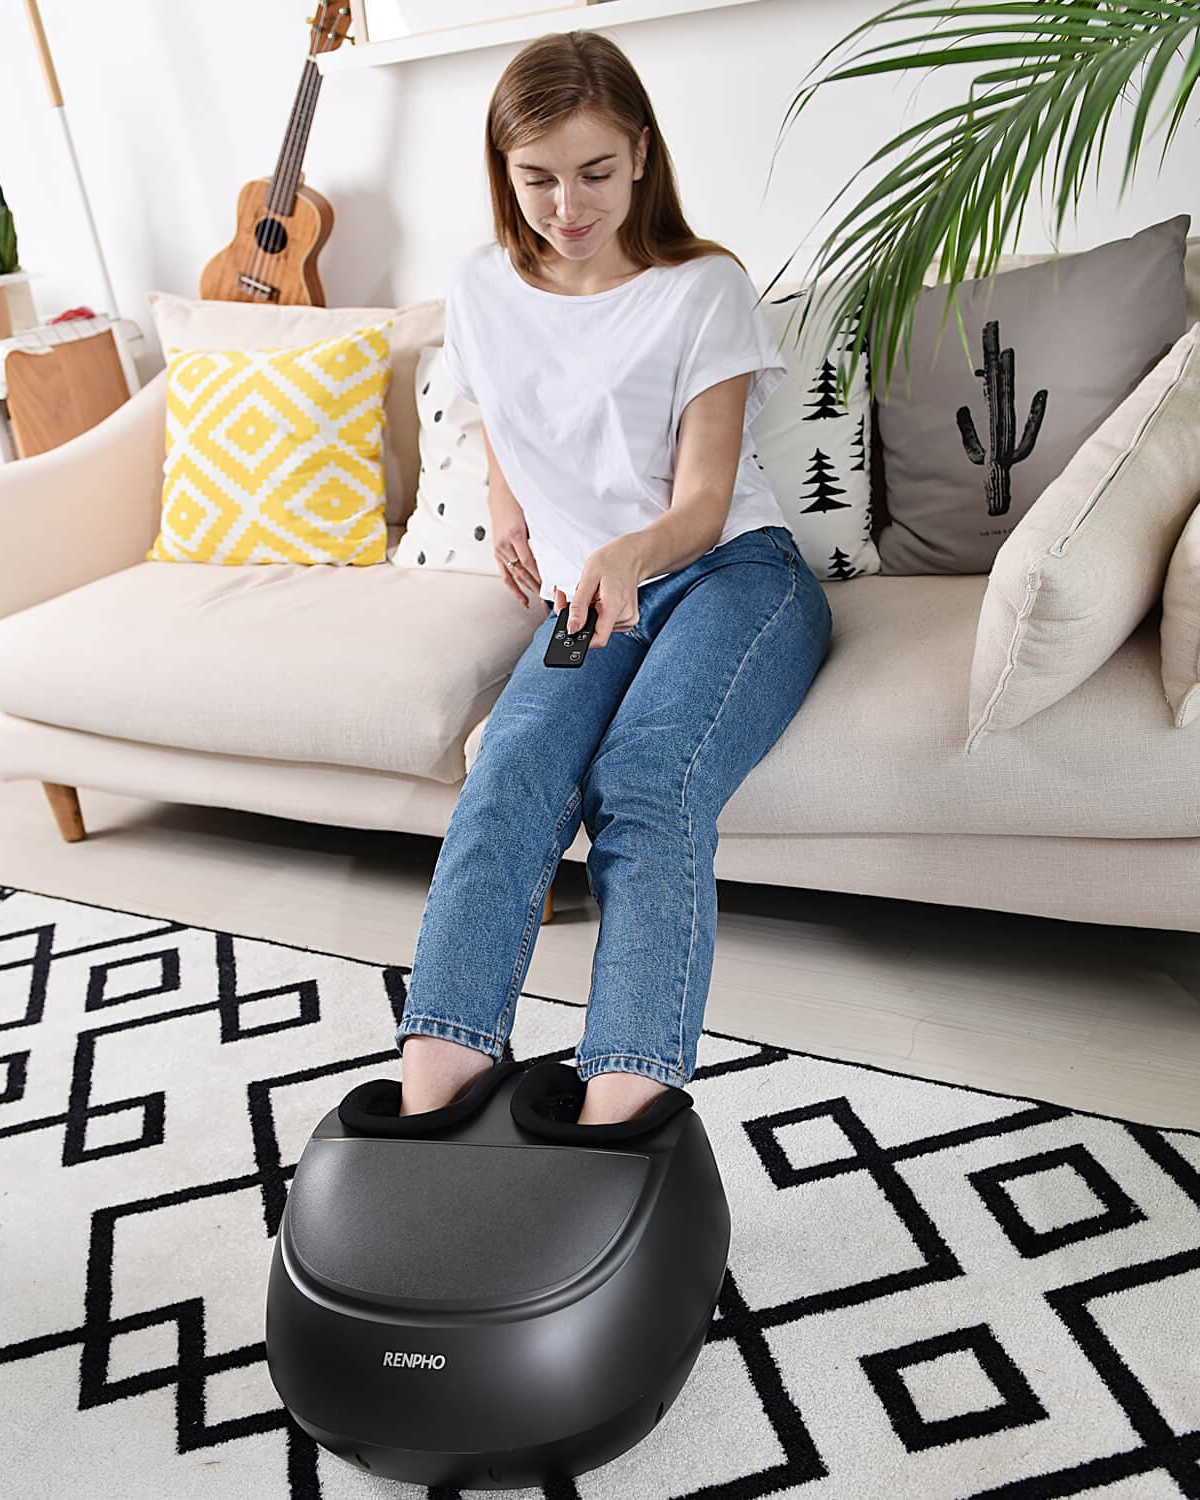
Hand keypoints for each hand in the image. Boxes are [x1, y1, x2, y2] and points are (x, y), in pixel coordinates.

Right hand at [488, 488, 541, 608]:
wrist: (501, 492)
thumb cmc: (518, 501)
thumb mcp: (532, 516)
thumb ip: (541, 534)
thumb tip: (556, 550)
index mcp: (515, 534)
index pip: (528, 561)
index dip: (538, 576)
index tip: (549, 585)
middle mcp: (505, 544)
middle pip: (522, 571)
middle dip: (535, 586)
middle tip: (548, 598)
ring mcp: (499, 549)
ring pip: (514, 575)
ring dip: (527, 589)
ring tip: (539, 601)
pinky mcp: (497, 551)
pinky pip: (505, 574)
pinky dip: (513, 588)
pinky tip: (522, 598)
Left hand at [555, 537, 640, 648]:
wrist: (631, 556)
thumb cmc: (611, 561)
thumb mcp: (588, 578)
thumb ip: (579, 606)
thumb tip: (572, 629)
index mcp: (616, 606)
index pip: (598, 639)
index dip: (580, 638)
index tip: (568, 626)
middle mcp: (626, 617)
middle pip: (594, 632)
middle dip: (579, 619)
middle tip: (571, 598)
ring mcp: (628, 620)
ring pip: (597, 628)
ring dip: (587, 614)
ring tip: (589, 594)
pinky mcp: (626, 620)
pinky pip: (604, 624)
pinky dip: (595, 613)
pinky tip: (596, 599)